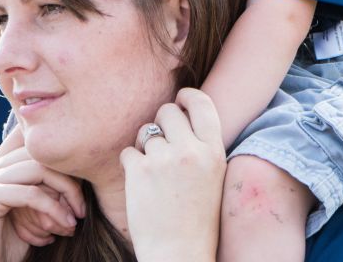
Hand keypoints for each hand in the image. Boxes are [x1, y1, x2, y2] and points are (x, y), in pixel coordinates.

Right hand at [0, 127, 85, 261]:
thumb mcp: (26, 213)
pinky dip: (53, 209)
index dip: (58, 156)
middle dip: (68, 179)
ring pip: (39, 169)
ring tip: (76, 217)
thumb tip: (76, 176)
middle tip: (81, 207)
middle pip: (40, 154)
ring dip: (65, 193)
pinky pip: (31, 193)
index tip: (81, 179)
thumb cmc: (3, 247)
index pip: (30, 142)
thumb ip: (40, 189)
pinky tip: (65, 224)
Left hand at [120, 88, 226, 261]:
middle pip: (167, 111)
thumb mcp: (213, 176)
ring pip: (145, 132)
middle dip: (160, 123)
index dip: (187, 96)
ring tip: (154, 174)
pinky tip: (142, 185)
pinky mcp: (139, 170)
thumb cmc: (196, 217)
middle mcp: (191, 151)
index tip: (179, 99)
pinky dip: (131, 165)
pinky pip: (128, 151)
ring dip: (144, 147)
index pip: (201, 103)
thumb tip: (182, 112)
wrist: (179, 253)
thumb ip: (202, 145)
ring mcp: (164, 160)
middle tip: (161, 145)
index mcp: (214, 151)